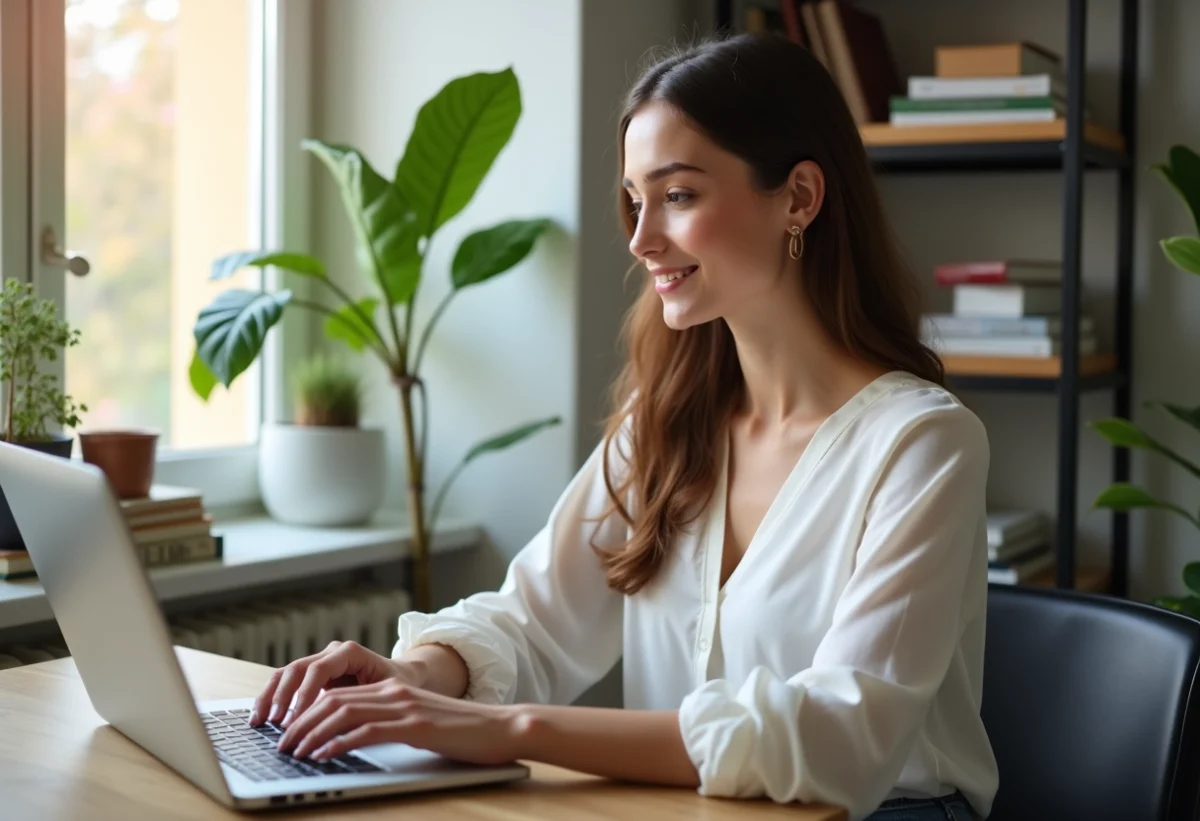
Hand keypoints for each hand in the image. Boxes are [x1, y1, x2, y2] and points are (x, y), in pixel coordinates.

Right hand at [251, 640, 414, 727]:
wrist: (402, 676)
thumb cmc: (398, 685)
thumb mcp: (386, 694)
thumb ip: (362, 704)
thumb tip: (337, 726)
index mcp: (350, 652)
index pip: (319, 670)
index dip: (304, 694)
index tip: (295, 719)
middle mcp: (332, 652)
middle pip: (298, 669)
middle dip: (283, 697)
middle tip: (276, 723)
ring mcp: (320, 660)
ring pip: (286, 673)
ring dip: (270, 697)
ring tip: (259, 721)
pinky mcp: (311, 673)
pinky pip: (286, 682)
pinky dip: (272, 698)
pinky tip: (261, 716)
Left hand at [276, 678, 522, 764]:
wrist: (500, 728)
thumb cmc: (461, 733)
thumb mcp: (417, 724)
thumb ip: (387, 725)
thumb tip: (349, 741)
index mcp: (391, 690)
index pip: (336, 695)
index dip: (306, 713)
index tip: (287, 733)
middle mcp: (393, 693)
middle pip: (332, 700)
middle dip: (300, 723)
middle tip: (280, 745)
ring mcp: (403, 707)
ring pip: (343, 713)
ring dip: (311, 733)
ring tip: (293, 751)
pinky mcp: (414, 726)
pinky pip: (366, 732)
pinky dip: (338, 743)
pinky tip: (323, 755)